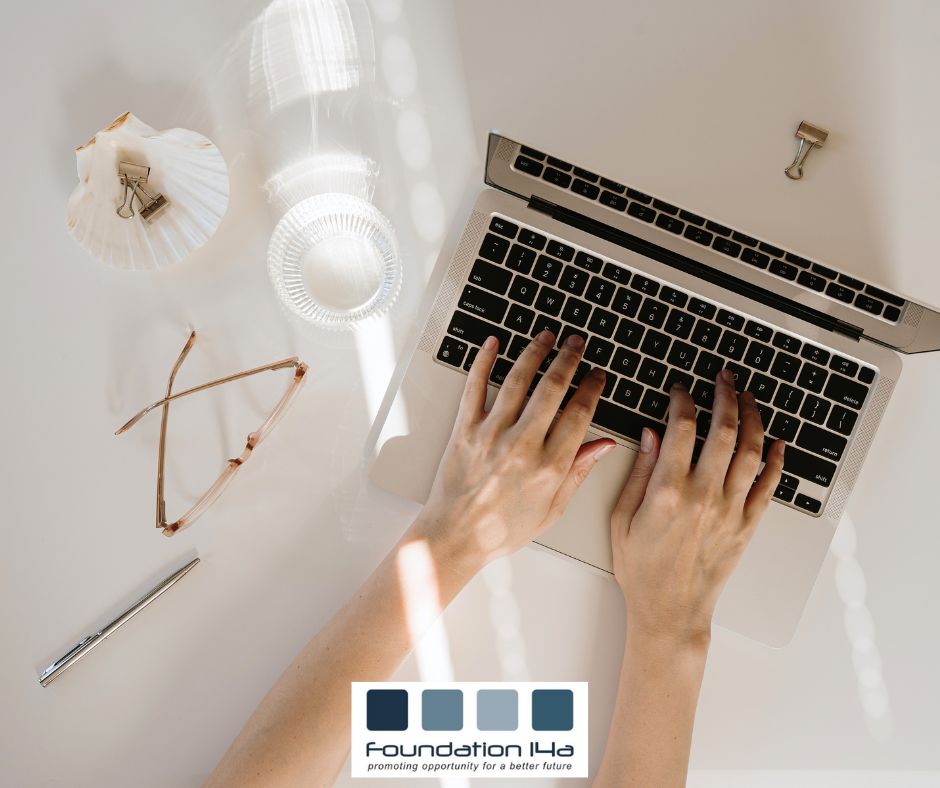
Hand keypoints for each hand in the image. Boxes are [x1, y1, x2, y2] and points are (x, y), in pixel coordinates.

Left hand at [415, 330, 615, 576]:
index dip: (592, 388)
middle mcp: (522, 446)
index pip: (579, 414)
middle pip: (553, 388)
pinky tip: (493, 344)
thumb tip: (603, 445)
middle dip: (569, 359)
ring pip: (518, 380)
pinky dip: (483, 361)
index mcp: (549, 467)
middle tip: (576, 344)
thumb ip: (578, 473)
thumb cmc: (502, 529)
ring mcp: (491, 434)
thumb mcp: (552, 509)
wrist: (456, 536)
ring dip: (535, 352)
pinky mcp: (464, 430)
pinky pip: (475, 386)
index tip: (597, 375)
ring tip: (546, 337)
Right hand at [611, 369, 784, 645]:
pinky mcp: (746, 526)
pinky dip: (776, 460)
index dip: (682, 400)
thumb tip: (650, 434)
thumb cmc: (641, 568)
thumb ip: (639, 472)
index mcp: (668, 491)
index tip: (679, 391)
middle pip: (723, 430)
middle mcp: (704, 496)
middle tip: (723, 378)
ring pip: (750, 451)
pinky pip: (769, 486)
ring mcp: (730, 510)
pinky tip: (777, 442)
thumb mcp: (622, 517)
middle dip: (725, 395)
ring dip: (752, 417)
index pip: (682, 428)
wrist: (670, 610)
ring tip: (748, 397)